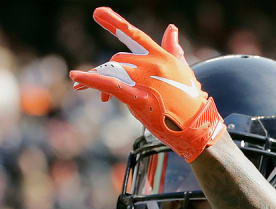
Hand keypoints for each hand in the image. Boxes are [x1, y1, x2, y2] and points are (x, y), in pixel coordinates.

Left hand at [69, 7, 223, 161]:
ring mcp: (145, 80)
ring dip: (93, 77)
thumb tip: (171, 28)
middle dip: (106, 69)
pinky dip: (91, 79)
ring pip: (111, 70)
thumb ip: (173, 49)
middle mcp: (152, 64)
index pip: (135, 35)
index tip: (98, 13)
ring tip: (78, 84)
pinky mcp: (137, 97)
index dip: (115, 23)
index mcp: (162, 56)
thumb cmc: (192, 102)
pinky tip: (76, 77)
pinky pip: (109, 84)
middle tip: (93, 86)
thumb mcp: (184, 72)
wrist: (199, 128)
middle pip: (118, 59)